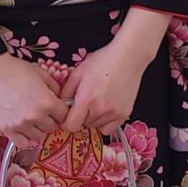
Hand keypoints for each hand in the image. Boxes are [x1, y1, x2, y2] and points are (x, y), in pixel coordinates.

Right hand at [0, 52, 70, 148]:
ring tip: (29, 117)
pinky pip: (22, 142)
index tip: (54, 108)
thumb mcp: (42, 74)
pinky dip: (24, 137)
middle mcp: (36, 116)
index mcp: (48, 102)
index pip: (64, 116)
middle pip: (52, 127)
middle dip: (49, 119)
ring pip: (38, 136)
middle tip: (40, 111)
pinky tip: (21, 127)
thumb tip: (60, 98)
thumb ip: (55, 88)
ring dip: (36, 128)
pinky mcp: (7, 129)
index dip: (60, 110)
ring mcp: (21, 124)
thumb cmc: (16, 70)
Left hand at [59, 6, 170, 132]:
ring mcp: (114, 113)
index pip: (70, 125)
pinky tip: (105, 108)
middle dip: (80, 116)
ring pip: (95, 126)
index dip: (66, 120)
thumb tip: (59, 106)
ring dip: (92, 118)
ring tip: (97, 100)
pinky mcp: (124, 114)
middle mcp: (100, 109)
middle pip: (82, 125)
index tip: (68, 113)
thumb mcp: (78, 72)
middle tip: (85, 100)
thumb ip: (65, 92)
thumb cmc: (102, 61)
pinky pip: (108, 128)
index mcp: (86, 99)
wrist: (128, 57)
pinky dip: (105, 122)